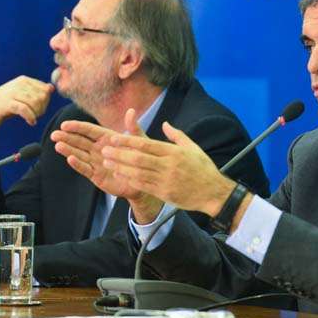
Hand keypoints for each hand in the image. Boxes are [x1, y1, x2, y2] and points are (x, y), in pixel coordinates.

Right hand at [0, 76, 54, 143]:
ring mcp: (12, 92)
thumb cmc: (5, 106)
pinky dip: (30, 117)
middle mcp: (18, 84)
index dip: (46, 101)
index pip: (45, 89)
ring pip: (35, 102)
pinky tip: (31, 122)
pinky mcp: (6, 103)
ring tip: (32, 118)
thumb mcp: (22, 97)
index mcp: (24, 80)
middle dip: (42, 108)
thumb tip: (51, 88)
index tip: (39, 109)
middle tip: (35, 115)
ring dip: (37, 114)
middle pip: (42, 96)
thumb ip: (36, 92)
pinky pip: (25, 109)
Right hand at [51, 109, 164, 222]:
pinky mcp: (96, 175)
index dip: (77, 127)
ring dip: (68, 150)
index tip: (64, 124)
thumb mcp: (139, 142)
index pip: (89, 130)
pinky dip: (77, 164)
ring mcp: (96, 162)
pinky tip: (69, 159)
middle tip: (54, 134)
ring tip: (57, 145)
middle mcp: (99, 149)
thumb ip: (133, 128)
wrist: (144, 180)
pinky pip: (85, 168)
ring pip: (79, 154)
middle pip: (80, 141)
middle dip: (67, 138)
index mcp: (107, 138)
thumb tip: (130, 110)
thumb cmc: (142, 158)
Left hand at [101, 121, 236, 216]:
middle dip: (119, 153)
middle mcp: (168, 165)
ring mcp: (165, 180)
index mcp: (174, 152)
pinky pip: (143, 185)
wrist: (213, 192)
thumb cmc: (203, 169)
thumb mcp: (193, 148)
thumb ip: (176, 135)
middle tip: (104, 150)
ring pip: (138, 172)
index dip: (128, 141)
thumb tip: (165, 124)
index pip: (146, 144)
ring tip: (107, 162)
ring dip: (120, 167)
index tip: (114, 138)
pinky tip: (119, 175)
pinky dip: (130, 180)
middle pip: (138, 158)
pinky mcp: (164, 193)